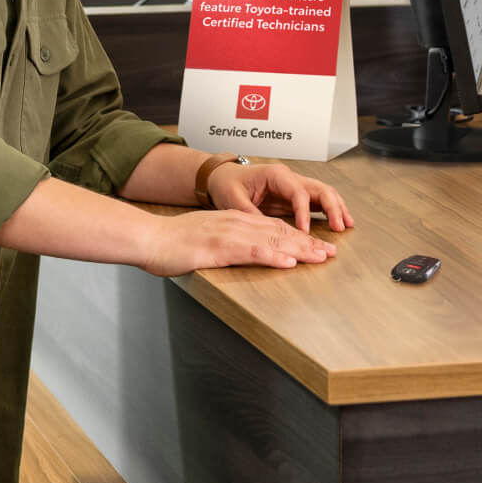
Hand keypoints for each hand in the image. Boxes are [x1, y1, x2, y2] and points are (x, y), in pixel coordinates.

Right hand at [140, 208, 334, 276]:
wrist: (150, 238)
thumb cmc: (174, 241)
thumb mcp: (207, 235)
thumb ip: (228, 240)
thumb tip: (243, 250)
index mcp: (236, 220)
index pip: (275, 228)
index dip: (299, 237)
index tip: (318, 246)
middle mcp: (237, 223)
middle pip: (280, 232)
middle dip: (308, 243)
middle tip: (331, 252)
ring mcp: (230, 234)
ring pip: (273, 240)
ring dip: (299, 249)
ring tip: (321, 257)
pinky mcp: (219, 248)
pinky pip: (252, 251)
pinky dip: (273, 256)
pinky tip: (288, 262)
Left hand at [208, 161, 353, 232]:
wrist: (223, 177)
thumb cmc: (227, 184)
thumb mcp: (232, 199)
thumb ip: (249, 214)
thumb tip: (264, 230)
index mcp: (275, 175)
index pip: (298, 192)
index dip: (304, 212)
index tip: (306, 232)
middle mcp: (289, 177)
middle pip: (319, 188)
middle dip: (332, 207)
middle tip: (339, 226)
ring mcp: (294, 185)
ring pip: (323, 192)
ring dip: (336, 207)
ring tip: (346, 224)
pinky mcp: (294, 195)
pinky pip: (317, 200)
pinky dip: (330, 210)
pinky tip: (338, 222)